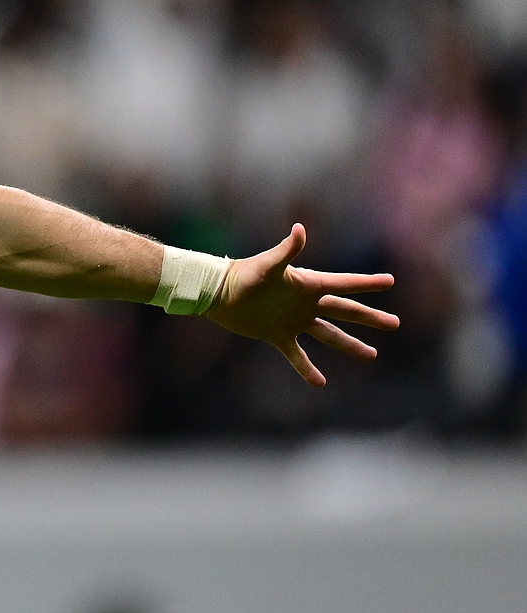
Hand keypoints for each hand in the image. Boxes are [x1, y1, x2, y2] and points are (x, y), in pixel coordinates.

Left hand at [204, 224, 398, 386]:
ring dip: (350, 344)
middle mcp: (306, 303)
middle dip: (370, 318)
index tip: (390, 281)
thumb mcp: (268, 264)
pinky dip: (306, 368)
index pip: (344, 284)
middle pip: (345, 311)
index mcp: (309, 285)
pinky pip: (296, 355)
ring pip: (329, 335)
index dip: (366, 283)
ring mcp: (294, 320)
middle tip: (394, 324)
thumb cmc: (243, 274)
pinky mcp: (278, 335)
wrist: (218, 292)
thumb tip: (300, 229)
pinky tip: (319, 383)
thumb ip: (287, 250)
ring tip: (372, 355)